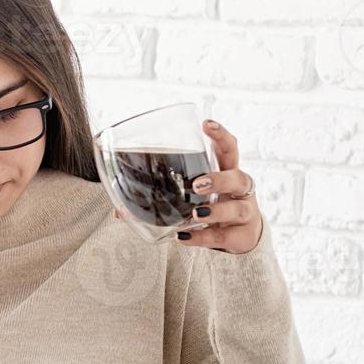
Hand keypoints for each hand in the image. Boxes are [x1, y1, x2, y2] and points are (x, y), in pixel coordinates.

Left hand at [112, 118, 264, 253]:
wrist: (239, 239)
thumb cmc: (212, 209)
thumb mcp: (193, 199)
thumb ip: (161, 199)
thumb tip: (118, 210)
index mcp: (226, 172)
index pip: (228, 149)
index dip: (220, 135)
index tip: (206, 124)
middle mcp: (239, 191)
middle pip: (238, 177)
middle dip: (219, 179)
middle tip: (197, 184)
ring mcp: (245, 213)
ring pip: (238, 208)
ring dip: (216, 210)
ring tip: (196, 213)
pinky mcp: (243, 236)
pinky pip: (225, 236)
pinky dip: (204, 237)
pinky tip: (185, 237)